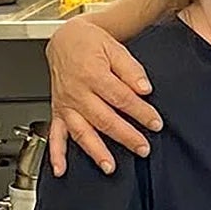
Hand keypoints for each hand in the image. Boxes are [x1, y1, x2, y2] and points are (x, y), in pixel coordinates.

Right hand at [46, 19, 160, 175]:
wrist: (66, 39)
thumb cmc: (90, 44)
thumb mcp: (116, 49)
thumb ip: (131, 70)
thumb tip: (144, 88)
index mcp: (93, 75)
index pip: (121, 98)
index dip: (141, 112)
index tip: (156, 123)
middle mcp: (77, 92)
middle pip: (104, 118)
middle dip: (125, 136)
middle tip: (143, 148)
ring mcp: (66, 104)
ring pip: (81, 131)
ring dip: (95, 151)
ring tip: (110, 166)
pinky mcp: (58, 111)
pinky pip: (54, 135)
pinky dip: (56, 154)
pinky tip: (61, 169)